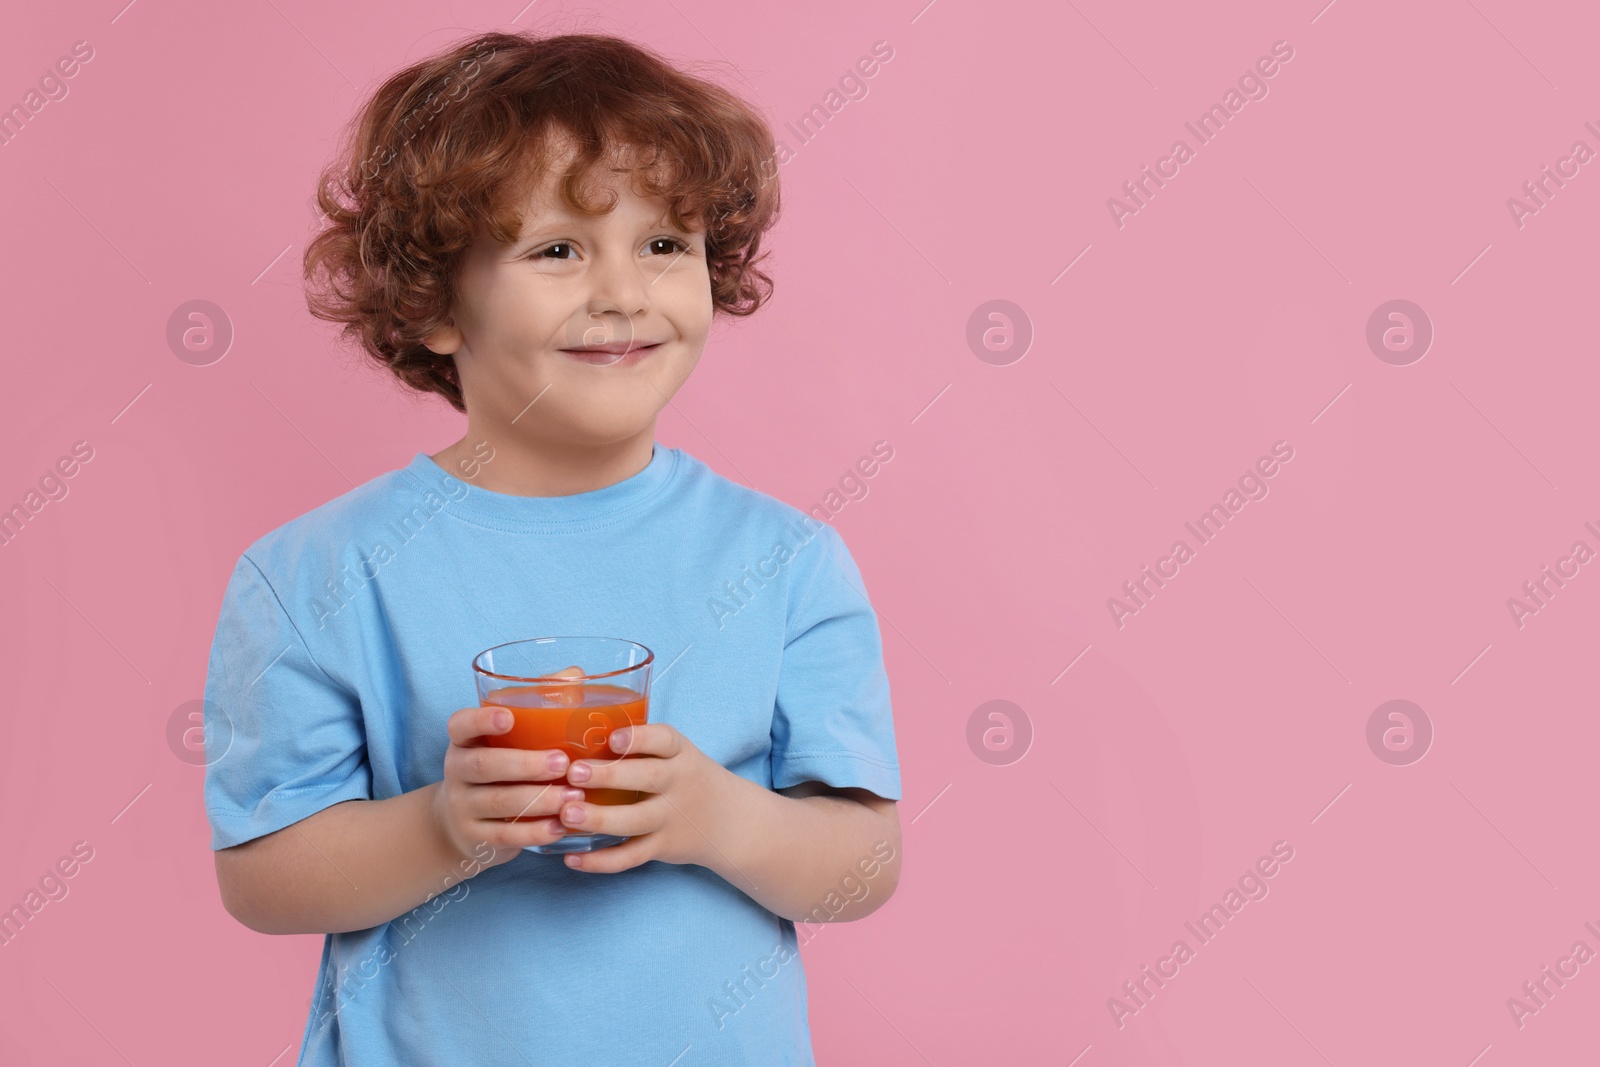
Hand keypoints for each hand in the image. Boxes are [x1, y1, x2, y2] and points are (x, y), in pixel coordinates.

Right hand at [432, 705, 582, 867]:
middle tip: (562, 762)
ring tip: (573, 797)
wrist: (459, 823)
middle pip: (483, 766)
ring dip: (538, 800)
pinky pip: (504, 835)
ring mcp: (463, 806)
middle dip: (525, 764)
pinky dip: (534, 832)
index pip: (461, 725)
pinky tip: (562, 827)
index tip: (508, 716)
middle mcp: (457, 771)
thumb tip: (574, 673)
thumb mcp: (507, 739)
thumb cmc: (499, 766)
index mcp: (465, 740)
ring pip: (498, 803)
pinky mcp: (474, 838)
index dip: (481, 720)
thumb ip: (536, 705)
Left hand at [557, 723, 733, 873]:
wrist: (729, 821)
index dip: (639, 739)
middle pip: (647, 778)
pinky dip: (601, 861)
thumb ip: (641, 746)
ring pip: (635, 821)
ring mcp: (671, 818)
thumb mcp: (677, 754)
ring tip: (566, 814)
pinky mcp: (662, 847)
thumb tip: (575, 730)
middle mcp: (678, 784)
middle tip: (575, 772)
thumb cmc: (686, 778)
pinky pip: (631, 857)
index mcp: (680, 754)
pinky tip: (572, 858)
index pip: (664, 740)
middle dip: (610, 775)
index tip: (613, 739)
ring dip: (599, 818)